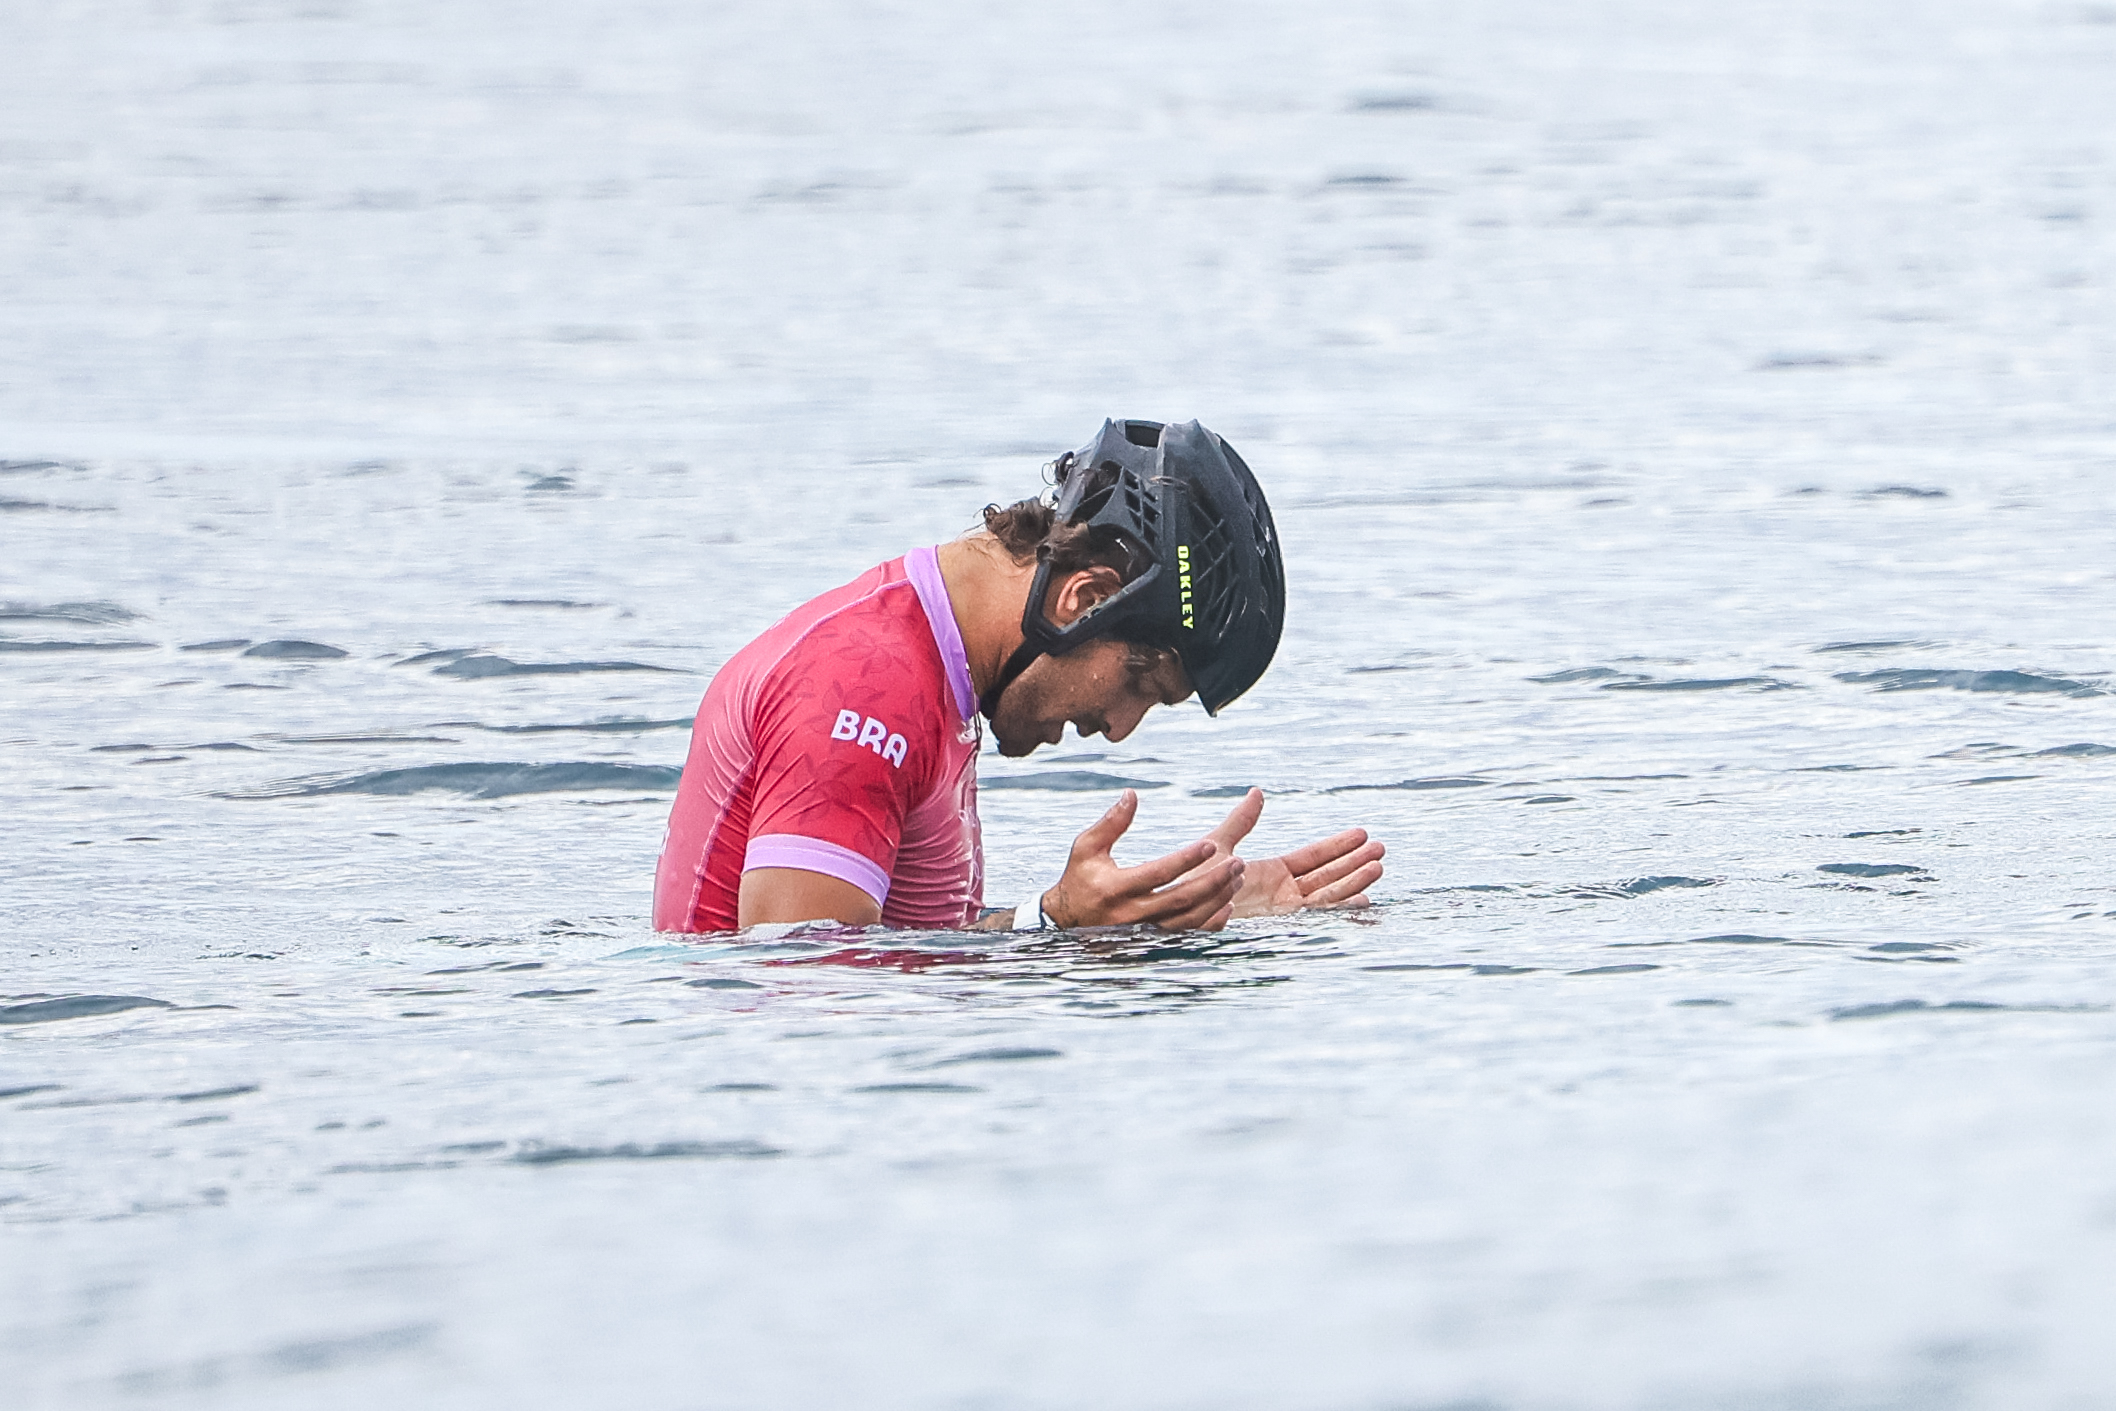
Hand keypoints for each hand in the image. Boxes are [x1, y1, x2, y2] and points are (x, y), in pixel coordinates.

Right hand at [1041, 790, 1244, 931]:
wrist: (1066, 924)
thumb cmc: (1079, 879)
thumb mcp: (1086, 848)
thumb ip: (1111, 823)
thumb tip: (1132, 794)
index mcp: (1115, 888)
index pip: (1159, 873)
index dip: (1187, 859)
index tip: (1211, 845)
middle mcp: (1131, 913)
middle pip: (1181, 899)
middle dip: (1213, 881)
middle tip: (1238, 863)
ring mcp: (1144, 931)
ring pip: (1189, 919)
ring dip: (1217, 899)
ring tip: (1237, 877)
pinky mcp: (1152, 942)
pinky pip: (1189, 936)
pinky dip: (1211, 922)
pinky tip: (1227, 904)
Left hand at [1195, 787, 1383, 917]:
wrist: (1177, 905)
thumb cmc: (1190, 879)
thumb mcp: (1219, 844)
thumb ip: (1241, 822)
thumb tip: (1257, 792)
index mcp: (1272, 872)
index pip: (1313, 857)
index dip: (1337, 846)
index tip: (1361, 834)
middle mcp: (1282, 892)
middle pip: (1328, 875)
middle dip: (1354, 863)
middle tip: (1381, 848)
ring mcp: (1283, 909)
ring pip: (1328, 893)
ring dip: (1354, 881)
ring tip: (1379, 866)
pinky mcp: (1281, 922)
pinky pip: (1316, 914)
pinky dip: (1339, 906)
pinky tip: (1362, 900)